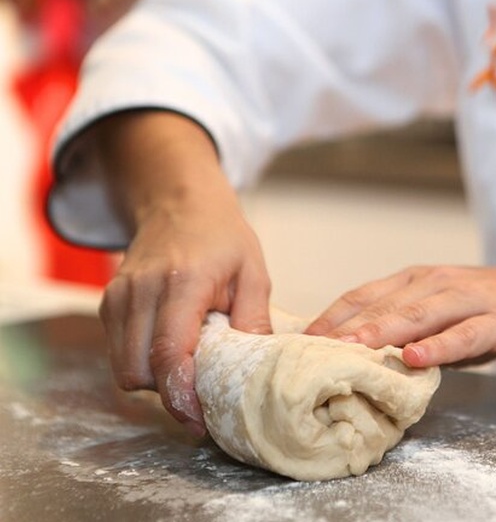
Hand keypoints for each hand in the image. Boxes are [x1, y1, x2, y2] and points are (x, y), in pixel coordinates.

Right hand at [90, 112, 271, 434]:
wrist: (180, 203)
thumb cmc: (223, 238)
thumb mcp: (254, 273)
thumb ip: (254, 321)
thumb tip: (257, 371)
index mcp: (182, 282)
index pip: (168, 354)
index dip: (180, 397)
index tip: (200, 422)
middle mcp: (141, 290)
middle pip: (139, 370)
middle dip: (169, 394)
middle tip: (202, 396)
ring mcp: (118, 296)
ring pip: (124, 368)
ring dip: (154, 382)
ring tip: (189, 370)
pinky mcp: (108, 302)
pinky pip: (118, 353)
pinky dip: (142, 364)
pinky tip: (171, 352)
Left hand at [304, 266, 495, 367]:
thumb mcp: (449, 316)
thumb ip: (414, 331)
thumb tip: (368, 358)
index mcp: (422, 281)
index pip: (366, 296)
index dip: (331, 316)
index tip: (297, 339)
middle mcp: (440, 283)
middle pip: (385, 304)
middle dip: (345, 325)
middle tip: (307, 348)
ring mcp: (472, 299)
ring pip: (420, 314)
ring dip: (383, 331)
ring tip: (350, 348)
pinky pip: (466, 334)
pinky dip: (440, 346)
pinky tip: (416, 358)